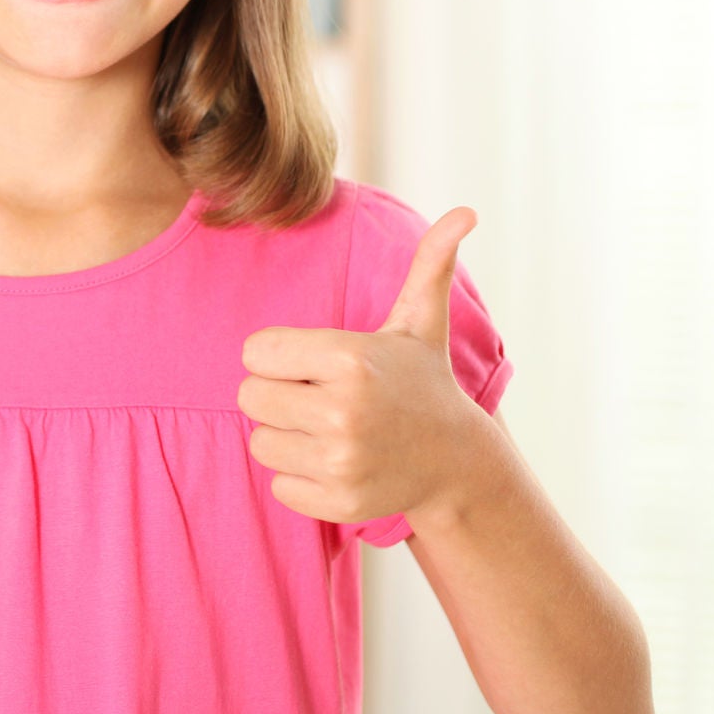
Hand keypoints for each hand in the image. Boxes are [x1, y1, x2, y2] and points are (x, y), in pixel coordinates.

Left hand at [237, 206, 495, 526]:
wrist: (457, 462)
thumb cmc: (421, 382)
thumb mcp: (419, 322)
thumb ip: (429, 263)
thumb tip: (465, 211)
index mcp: (350, 358)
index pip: (254, 352)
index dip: (277, 355)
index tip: (312, 362)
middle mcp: (345, 411)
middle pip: (248, 397)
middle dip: (276, 394)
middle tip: (316, 396)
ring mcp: (342, 461)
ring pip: (260, 442)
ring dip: (285, 436)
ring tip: (328, 429)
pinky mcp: (338, 502)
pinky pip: (278, 484)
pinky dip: (299, 477)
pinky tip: (336, 462)